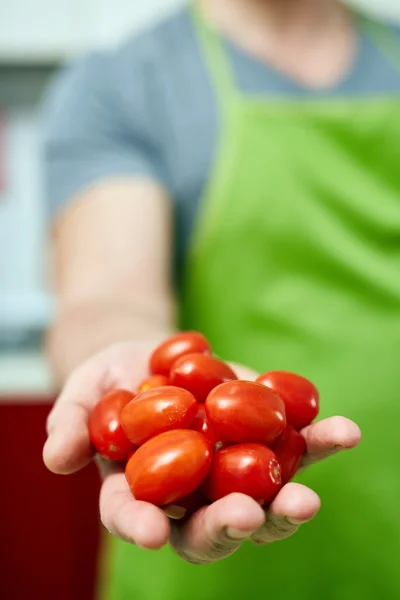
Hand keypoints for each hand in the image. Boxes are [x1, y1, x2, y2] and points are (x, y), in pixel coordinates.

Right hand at [43, 344, 361, 563]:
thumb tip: (57, 458)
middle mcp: (193, 495)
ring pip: (263, 502)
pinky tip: (342, 432)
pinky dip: (320, 443)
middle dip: (228, 525)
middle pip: (211, 526)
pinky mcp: (266, 440)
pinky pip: (297, 448)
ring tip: (306, 497)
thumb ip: (73, 424)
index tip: (152, 533)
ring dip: (287, 503)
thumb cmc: (112, 383)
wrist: (155, 358)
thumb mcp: (84, 394)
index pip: (137, 519)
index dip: (141, 527)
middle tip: (245, 515)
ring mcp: (234, 471)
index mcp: (142, 494)